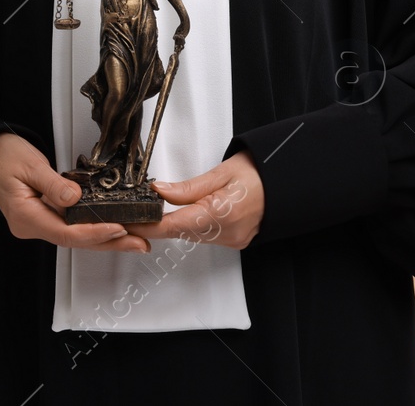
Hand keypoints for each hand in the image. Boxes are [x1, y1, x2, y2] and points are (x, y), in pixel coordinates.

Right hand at [0, 132, 150, 252]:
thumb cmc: (3, 157)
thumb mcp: (29, 165)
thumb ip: (53, 183)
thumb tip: (75, 197)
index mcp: (25, 216)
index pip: (66, 232)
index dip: (94, 232)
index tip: (118, 228)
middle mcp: (32, 226)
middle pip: (76, 241)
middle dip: (109, 242)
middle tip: (139, 243)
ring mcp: (39, 223)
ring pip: (77, 237)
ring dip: (106, 238)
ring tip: (135, 240)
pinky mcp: (45, 217)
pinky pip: (73, 227)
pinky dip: (94, 227)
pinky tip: (114, 229)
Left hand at [126, 150, 262, 249]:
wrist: (288, 183)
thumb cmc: (259, 173)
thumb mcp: (221, 173)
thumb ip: (188, 188)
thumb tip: (158, 192)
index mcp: (220, 214)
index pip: (172, 226)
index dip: (145, 225)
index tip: (126, 222)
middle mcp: (226, 233)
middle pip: (179, 232)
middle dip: (156, 222)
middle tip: (135, 209)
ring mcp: (231, 240)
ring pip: (190, 235)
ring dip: (174, 222)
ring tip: (158, 207)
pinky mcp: (234, 241)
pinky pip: (203, 236)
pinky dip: (191, 224)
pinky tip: (188, 211)